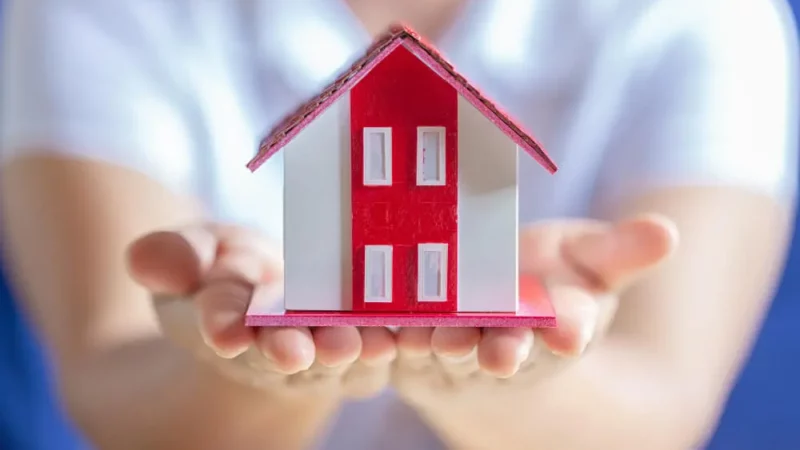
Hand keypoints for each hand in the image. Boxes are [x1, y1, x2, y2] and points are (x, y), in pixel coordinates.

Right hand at [126, 223, 396, 398]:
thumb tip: (147, 260)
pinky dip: (402, 337)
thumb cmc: (227, 269)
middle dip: (291, 350)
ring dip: (353, 351)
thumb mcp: (195, 251)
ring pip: (340, 356)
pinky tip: (417, 331)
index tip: (223, 330)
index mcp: (227, 323)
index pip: (221, 326)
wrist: (272, 295)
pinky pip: (387, 341)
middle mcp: (277, 346)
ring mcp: (326, 347)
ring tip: (367, 346)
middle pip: (284, 351)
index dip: (222, 327)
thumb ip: (174, 256)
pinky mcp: (370, 338)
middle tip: (298, 351)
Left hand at [392, 215, 677, 400]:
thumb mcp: (585, 263)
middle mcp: (503, 351)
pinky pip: (393, 346)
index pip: (564, 336)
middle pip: (503, 355)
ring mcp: (452, 353)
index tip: (569, 331)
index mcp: (553, 332)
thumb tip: (668, 232)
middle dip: (502, 354)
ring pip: (445, 353)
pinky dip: (385, 341)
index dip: (567, 333)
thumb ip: (619, 253)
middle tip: (500, 352)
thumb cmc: (545, 287)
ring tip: (438, 338)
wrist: (488, 317)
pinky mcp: (405, 348)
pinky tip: (376, 329)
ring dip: (441, 348)